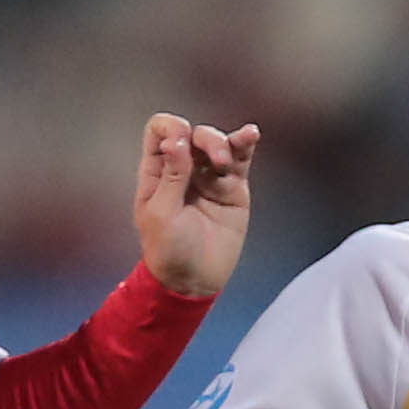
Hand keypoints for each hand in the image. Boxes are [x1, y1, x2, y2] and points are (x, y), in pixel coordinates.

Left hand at [132, 112, 260, 298]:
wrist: (194, 280)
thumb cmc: (168, 251)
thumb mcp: (161, 214)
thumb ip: (171, 175)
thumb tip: (177, 140)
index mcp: (157, 172)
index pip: (160, 131)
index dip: (170, 128)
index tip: (179, 143)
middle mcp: (183, 169)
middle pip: (193, 134)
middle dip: (204, 139)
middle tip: (214, 160)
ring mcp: (209, 177)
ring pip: (217, 142)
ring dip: (222, 144)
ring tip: (225, 162)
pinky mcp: (232, 188)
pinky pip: (240, 159)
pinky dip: (245, 143)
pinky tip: (251, 134)